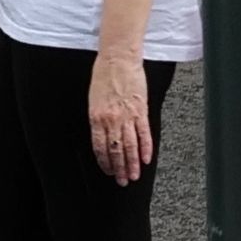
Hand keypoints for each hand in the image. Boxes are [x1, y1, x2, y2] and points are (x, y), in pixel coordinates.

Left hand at [89, 55, 156, 186]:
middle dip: (119, 169)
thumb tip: (103, 138)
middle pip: (115, 151)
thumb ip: (98, 120)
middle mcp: (111, 120)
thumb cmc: (104, 75)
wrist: (118, 58)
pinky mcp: (141, 110)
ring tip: (134, 176)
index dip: (105, 163)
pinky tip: (146, 159)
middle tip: (123, 181)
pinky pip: (144, 134)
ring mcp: (127, 116)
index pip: (100, 148)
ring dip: (132, 164)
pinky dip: (146, 148)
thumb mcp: (93, 100)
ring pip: (130, 146)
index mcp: (96, 118)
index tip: (109, 172)